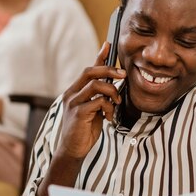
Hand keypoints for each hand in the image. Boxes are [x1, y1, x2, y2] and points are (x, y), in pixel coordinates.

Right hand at [56, 42, 125, 160]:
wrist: (73, 150)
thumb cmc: (85, 130)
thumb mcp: (94, 110)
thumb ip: (100, 97)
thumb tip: (113, 85)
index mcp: (74, 91)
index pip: (88, 69)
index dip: (99, 57)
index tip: (109, 45)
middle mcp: (71, 93)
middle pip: (90, 72)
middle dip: (109, 70)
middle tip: (123, 75)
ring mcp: (73, 103)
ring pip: (95, 84)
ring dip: (112, 91)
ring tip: (116, 103)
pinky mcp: (78, 113)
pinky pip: (98, 102)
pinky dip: (108, 107)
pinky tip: (109, 117)